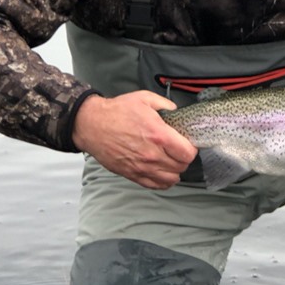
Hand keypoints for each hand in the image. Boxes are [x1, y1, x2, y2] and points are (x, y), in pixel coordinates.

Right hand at [72, 91, 197, 189]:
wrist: (92, 125)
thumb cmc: (117, 111)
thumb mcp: (144, 98)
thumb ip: (165, 105)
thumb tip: (176, 112)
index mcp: (158, 135)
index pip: (188, 153)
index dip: (191, 148)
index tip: (187, 143)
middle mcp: (152, 154)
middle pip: (181, 166)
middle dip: (183, 158)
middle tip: (178, 150)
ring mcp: (142, 167)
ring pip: (171, 179)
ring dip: (175, 170)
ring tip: (171, 161)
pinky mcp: (132, 174)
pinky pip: (156, 185)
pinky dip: (163, 181)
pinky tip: (163, 172)